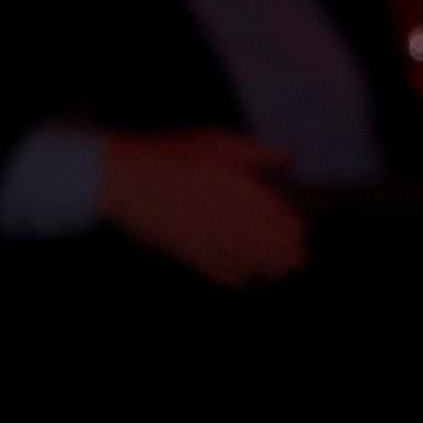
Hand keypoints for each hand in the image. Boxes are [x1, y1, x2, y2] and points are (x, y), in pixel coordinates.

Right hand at [96, 128, 308, 283]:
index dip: (295, 227)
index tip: (294, 226)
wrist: (127, 180)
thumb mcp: (218, 143)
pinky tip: (241, 269)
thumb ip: (258, 153)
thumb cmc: (173, 156)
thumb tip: (290, 155)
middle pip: (283, 254)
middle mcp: (241, 224)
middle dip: (289, 253)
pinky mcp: (200, 261)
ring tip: (273, 265)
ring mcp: (220, 246)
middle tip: (292, 254)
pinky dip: (241, 276)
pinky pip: (233, 279)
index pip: (293, 225)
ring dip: (270, 268)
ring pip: (262, 271)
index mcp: (250, 194)